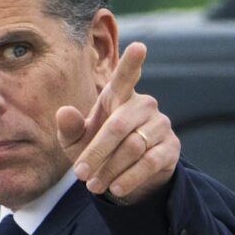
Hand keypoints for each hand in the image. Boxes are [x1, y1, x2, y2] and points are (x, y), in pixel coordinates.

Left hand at [56, 42, 179, 203]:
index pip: (126, 76)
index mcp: (118, 95)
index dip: (132, 62)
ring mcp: (160, 124)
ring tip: (93, 186)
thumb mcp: (76, 142)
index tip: (139, 46)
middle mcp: (143, 105)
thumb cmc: (96, 148)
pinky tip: (116, 188)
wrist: (123, 175)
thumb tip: (64, 112)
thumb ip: (69, 128)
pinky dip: (129, 177)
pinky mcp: (171, 147)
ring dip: (110, 169)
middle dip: (96, 153)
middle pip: (117, 127)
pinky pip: (149, 162)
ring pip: (133, 147)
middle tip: (79, 174)